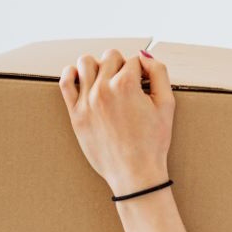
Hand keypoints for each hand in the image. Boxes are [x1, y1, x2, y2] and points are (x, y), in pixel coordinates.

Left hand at [58, 48, 175, 196]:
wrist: (135, 174)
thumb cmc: (152, 143)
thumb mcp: (166, 104)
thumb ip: (159, 73)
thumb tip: (144, 57)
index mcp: (126, 85)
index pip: (133, 61)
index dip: (142, 72)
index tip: (144, 86)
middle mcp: (103, 89)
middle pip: (111, 57)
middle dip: (122, 66)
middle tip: (128, 84)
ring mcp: (86, 101)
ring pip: (86, 62)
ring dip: (98, 65)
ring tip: (106, 79)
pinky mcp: (76, 114)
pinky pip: (65, 82)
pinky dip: (71, 73)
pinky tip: (81, 78)